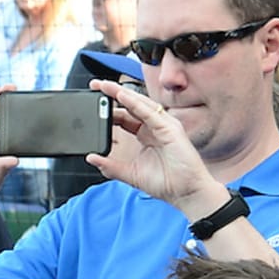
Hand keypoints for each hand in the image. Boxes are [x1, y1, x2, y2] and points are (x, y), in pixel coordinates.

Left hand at [84, 81, 224, 215]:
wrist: (187, 193)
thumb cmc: (167, 183)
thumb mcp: (131, 174)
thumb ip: (111, 166)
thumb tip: (91, 158)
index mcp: (146, 134)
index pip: (124, 116)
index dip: (109, 109)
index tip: (92, 103)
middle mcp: (154, 126)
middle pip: (131, 105)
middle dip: (112, 93)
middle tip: (95, 85)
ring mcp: (164, 126)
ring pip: (140, 104)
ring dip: (122, 93)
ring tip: (104, 85)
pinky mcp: (170, 129)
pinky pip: (150, 113)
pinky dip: (135, 103)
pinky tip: (122, 96)